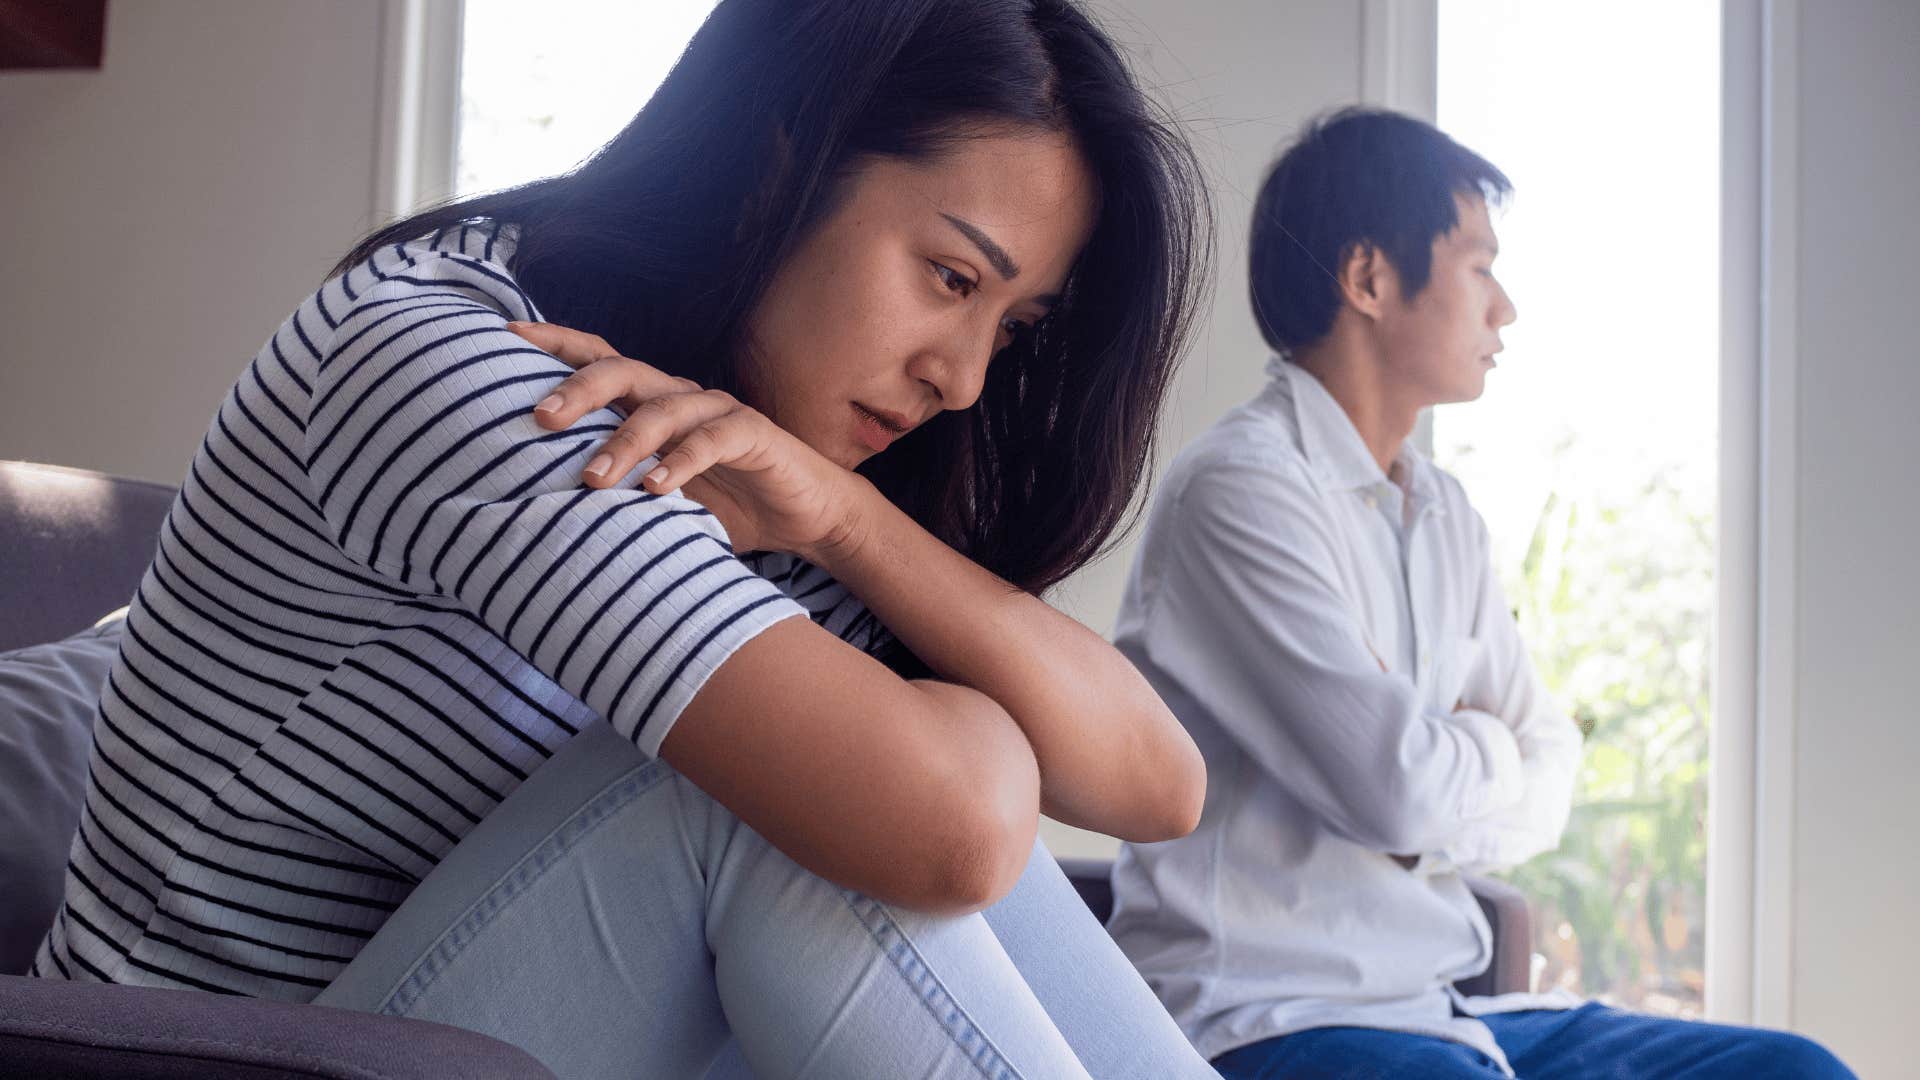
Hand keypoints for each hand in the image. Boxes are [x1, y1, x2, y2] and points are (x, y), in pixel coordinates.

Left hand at [509, 321, 868, 558]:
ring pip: (662, 409)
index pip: (599, 359)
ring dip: (624, 443)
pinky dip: (681, 463)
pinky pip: (711, 440)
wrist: (808, 515)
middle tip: (540, 418)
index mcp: (652, 401)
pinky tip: (656, 490)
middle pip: (622, 372)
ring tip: (593, 480)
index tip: (505, 337)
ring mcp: (717, 411)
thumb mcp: (657, 497)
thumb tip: (537, 511)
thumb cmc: (728, 504)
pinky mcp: (752, 434)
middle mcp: (680, 396)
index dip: (555, 343)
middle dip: (578, 390)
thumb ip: (614, 491)